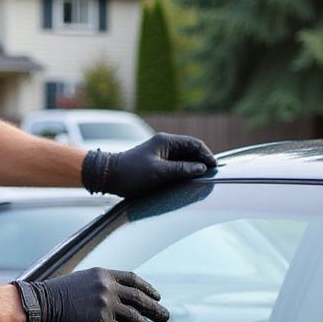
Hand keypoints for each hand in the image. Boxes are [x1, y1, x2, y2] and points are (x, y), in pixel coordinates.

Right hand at [14, 268, 168, 321]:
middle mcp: (108, 288)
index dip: (147, 289)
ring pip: (136, 318)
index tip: (156, 296)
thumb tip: (111, 298)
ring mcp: (106, 305)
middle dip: (154, 308)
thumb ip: (97, 287)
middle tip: (165, 316)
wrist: (38, 307)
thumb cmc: (53, 297)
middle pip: (139, 298)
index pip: (133, 279)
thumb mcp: (79, 282)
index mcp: (102, 274)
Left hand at [83, 133, 215, 198]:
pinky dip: (183, 171)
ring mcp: (159, 153)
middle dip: (201, 161)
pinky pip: (174, 165)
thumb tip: (201, 168)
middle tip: (211, 175)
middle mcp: (163, 145)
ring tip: (202, 179)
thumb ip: (182, 170)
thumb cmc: (131, 174)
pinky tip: (187, 180)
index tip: (214, 168)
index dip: (206, 155)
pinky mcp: (155, 163)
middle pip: (190, 151)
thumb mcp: (159, 173)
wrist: (108, 176)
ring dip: (192, 167)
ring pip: (183, 158)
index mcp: (165, 141)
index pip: (194, 144)